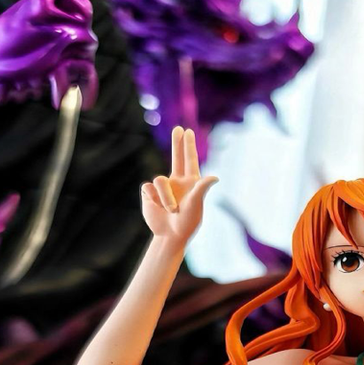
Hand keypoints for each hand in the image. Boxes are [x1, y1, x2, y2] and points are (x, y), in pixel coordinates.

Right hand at [140, 126, 218, 242]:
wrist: (170, 236)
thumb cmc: (186, 223)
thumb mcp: (196, 205)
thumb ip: (201, 188)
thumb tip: (215, 177)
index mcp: (190, 183)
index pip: (189, 160)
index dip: (188, 146)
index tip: (188, 131)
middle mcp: (176, 182)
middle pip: (175, 157)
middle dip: (176, 143)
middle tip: (178, 128)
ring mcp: (162, 187)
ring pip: (159, 179)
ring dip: (166, 197)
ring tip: (172, 210)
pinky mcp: (149, 193)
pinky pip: (148, 187)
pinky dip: (155, 199)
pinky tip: (158, 207)